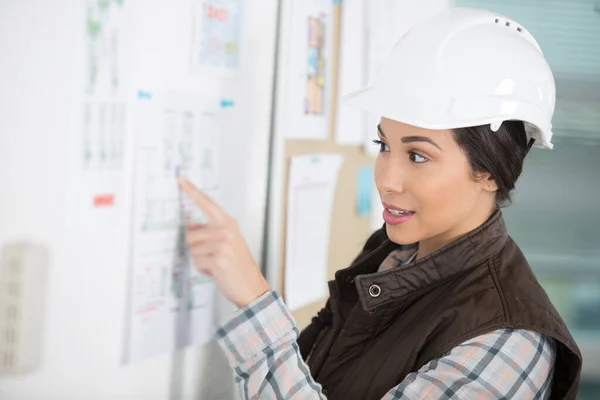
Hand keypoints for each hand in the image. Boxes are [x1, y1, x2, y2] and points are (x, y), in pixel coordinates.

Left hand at [177, 177, 270, 308]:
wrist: (252, 287)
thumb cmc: (238, 266)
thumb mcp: (227, 243)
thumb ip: (209, 232)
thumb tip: (189, 225)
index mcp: (228, 223)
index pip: (207, 203)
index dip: (192, 191)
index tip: (181, 179)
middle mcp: (226, 230)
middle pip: (191, 233)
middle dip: (196, 248)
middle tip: (211, 257)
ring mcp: (223, 244)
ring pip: (192, 249)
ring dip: (200, 260)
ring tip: (216, 265)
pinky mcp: (219, 258)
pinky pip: (197, 261)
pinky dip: (203, 269)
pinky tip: (216, 271)